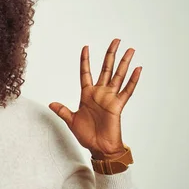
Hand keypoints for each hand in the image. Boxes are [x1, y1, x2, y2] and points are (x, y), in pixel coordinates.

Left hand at [48, 38, 141, 159]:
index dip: (85, 60)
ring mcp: (110, 98)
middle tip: (116, 40)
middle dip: (110, 54)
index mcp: (87, 95)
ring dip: (124, 63)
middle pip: (106, 69)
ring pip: (118, 76)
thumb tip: (51, 104)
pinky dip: (132, 80)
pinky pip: (127, 91)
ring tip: (130, 50)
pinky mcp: (118, 105)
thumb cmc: (87, 135)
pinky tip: (137, 69)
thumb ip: (63, 111)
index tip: (86, 47)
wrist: (99, 148)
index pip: (86, 73)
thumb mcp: (71, 121)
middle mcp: (100, 93)